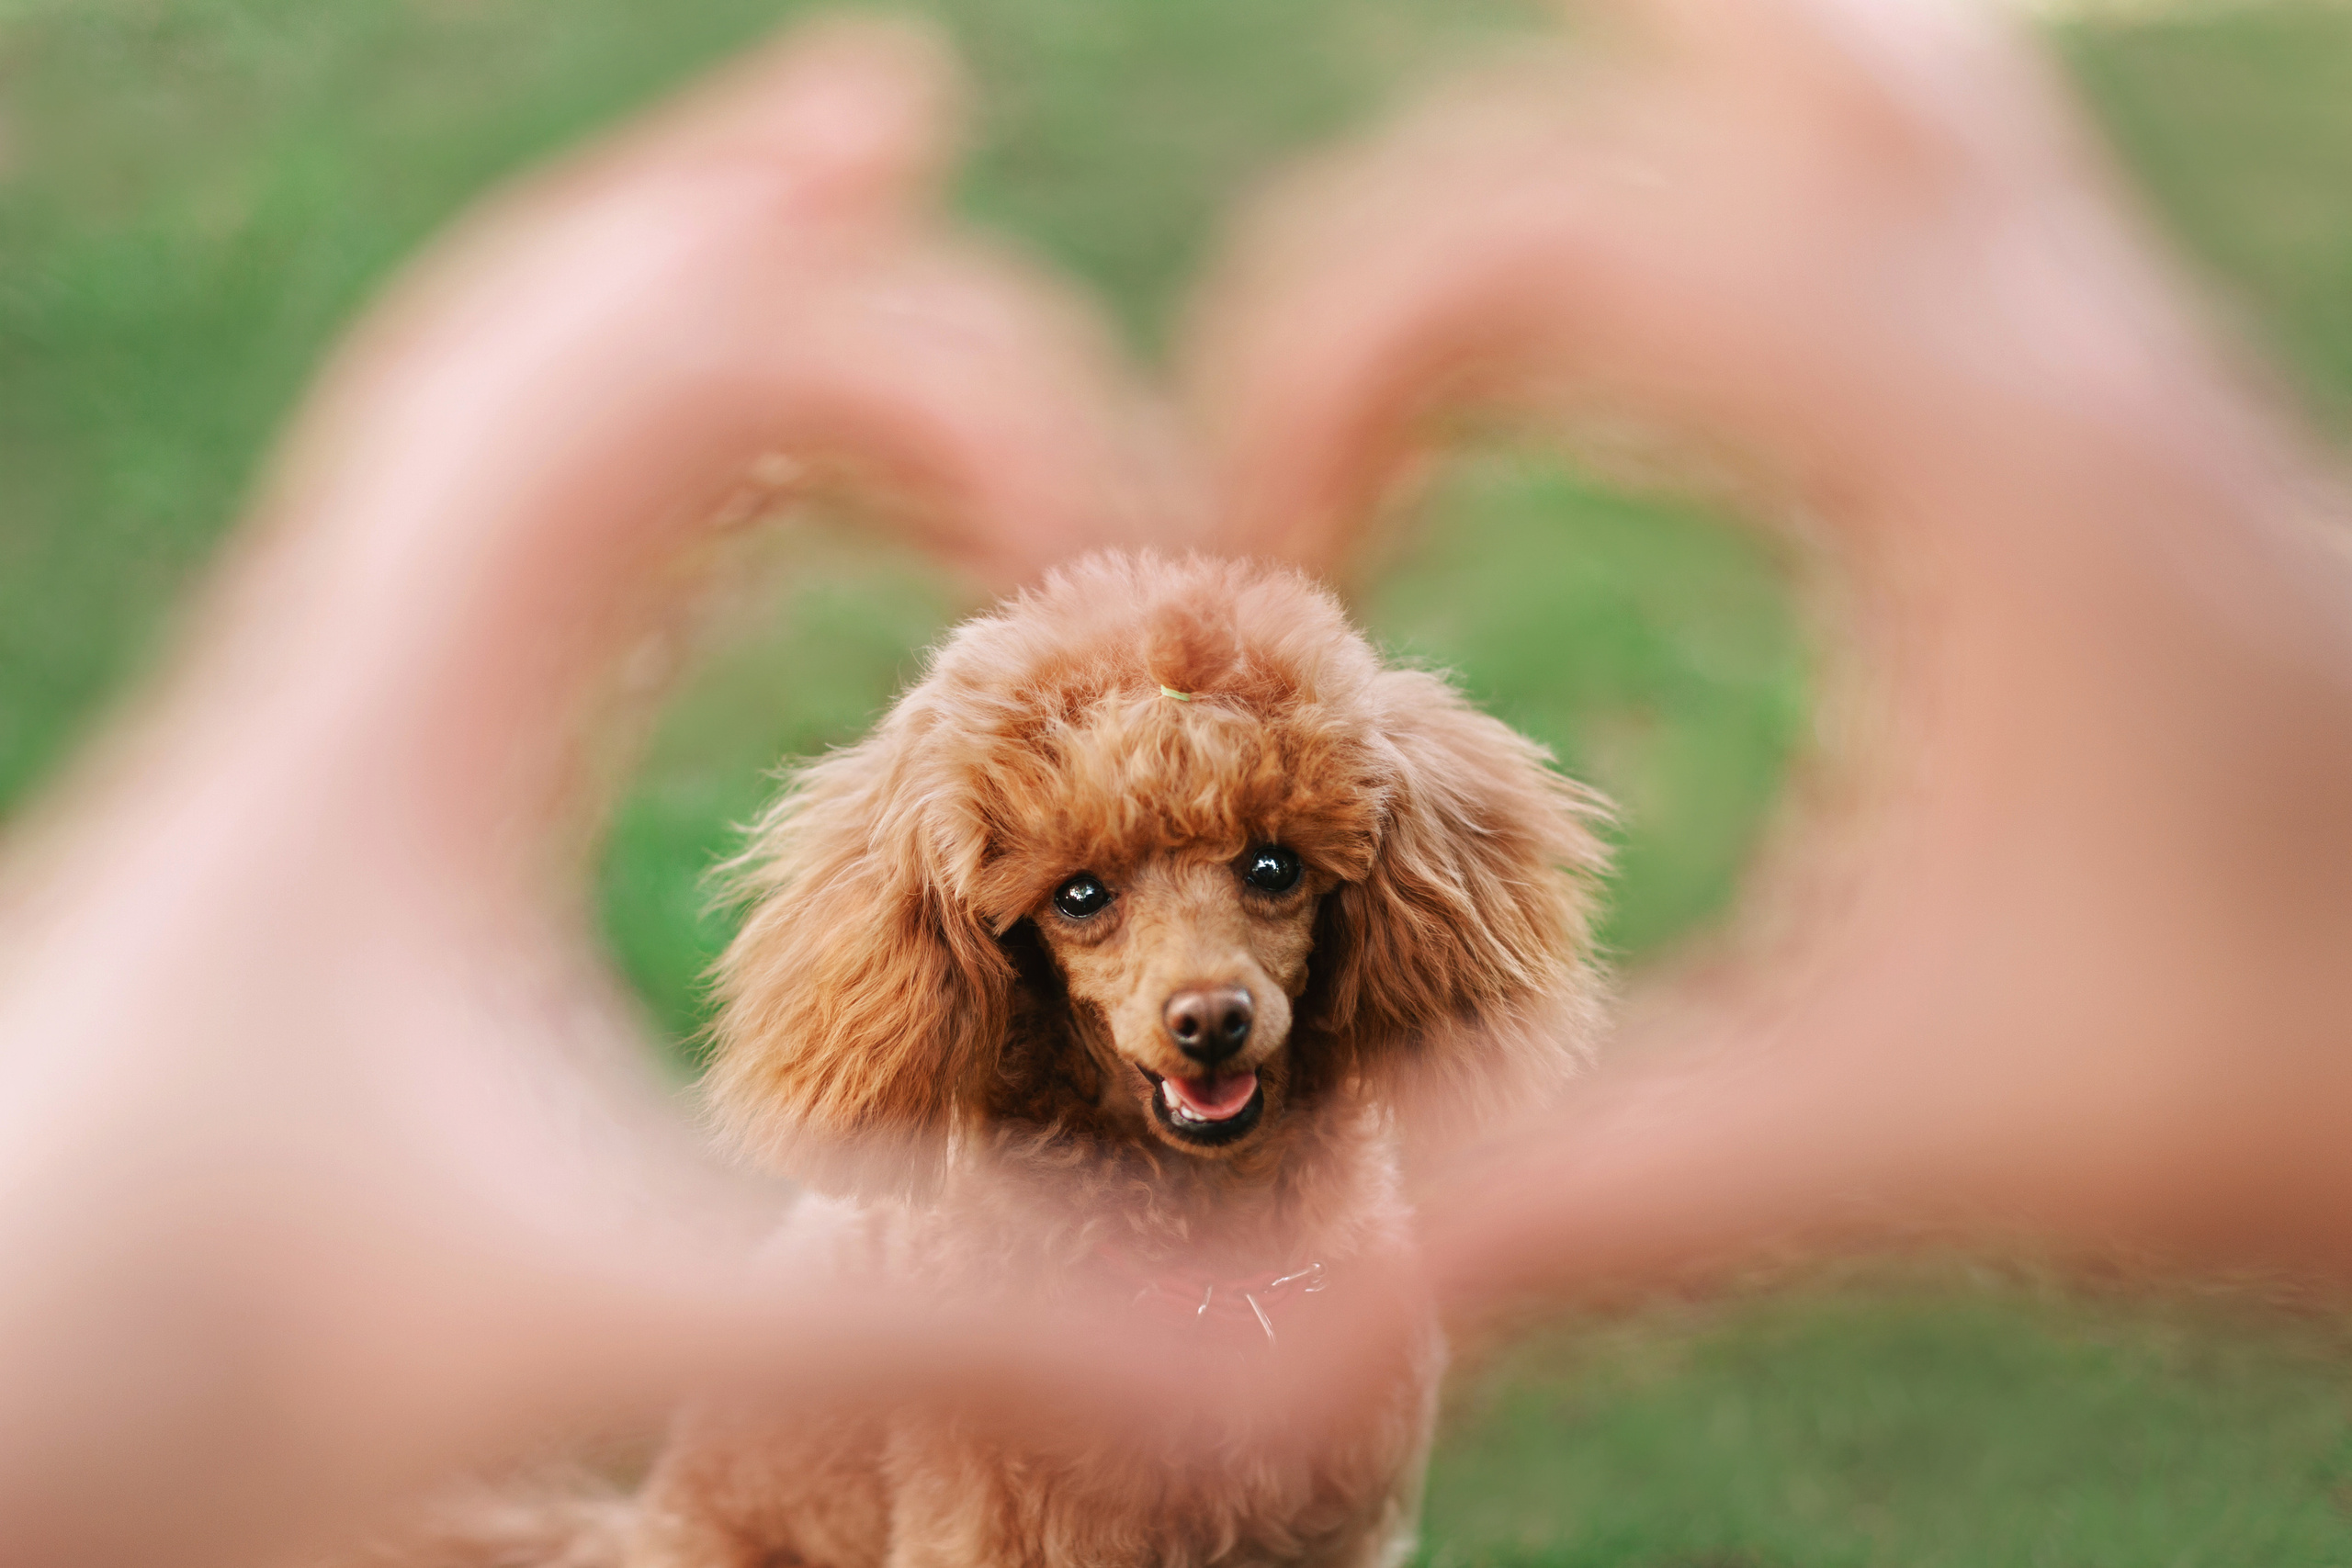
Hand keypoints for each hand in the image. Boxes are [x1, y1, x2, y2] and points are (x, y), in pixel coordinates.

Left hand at [0, 20, 1162, 1567]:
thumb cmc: (149, 1383)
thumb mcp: (589, 1321)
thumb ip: (946, 1322)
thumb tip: (1277, 1343)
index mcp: (402, 715)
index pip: (672, 387)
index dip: (927, 375)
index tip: (1120, 539)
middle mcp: (334, 670)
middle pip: (537, 334)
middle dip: (736, 216)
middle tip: (889, 118)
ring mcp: (296, 731)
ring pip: (468, 425)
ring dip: (639, 303)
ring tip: (770, 217)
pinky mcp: (291, 822)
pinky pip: (444, 563)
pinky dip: (570, 465)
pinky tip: (631, 534)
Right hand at [1188, 0, 2351, 1320]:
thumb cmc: (2293, 1095)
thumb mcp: (1895, 1141)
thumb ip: (1568, 1202)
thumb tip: (1270, 1320)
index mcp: (1972, 454)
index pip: (1549, 248)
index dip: (1321, 366)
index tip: (1264, 580)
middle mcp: (2051, 334)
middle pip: (1704, 68)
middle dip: (1446, 209)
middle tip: (1325, 406)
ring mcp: (2106, 344)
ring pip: (1853, 61)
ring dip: (1628, 128)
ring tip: (1468, 306)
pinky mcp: (2125, 407)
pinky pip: (1925, 170)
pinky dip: (1748, 190)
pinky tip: (1689, 348)